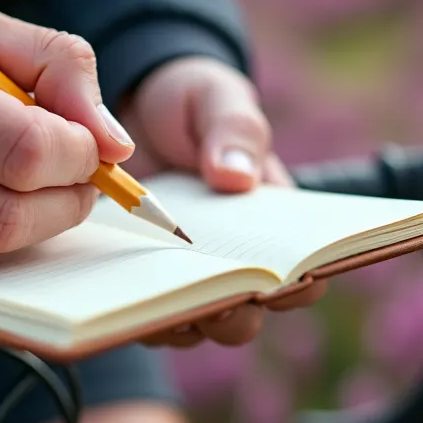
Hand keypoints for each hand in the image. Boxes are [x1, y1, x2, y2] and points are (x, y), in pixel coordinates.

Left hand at [117, 56, 327, 347]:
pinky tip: (120, 290)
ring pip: (195, 324)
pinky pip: (142, 313)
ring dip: (184, 319)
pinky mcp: (140, 278)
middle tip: (216, 295)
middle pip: (247, 315)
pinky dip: (135, 311)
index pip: (302, 273)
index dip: (298, 286)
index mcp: (271, 224)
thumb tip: (237, 178)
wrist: (129, 105)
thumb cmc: (190, 102)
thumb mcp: (216, 99)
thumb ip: (234, 131)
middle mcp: (231, 260)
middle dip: (235, 313)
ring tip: (165, 297)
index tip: (281, 279)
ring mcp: (184, 274)